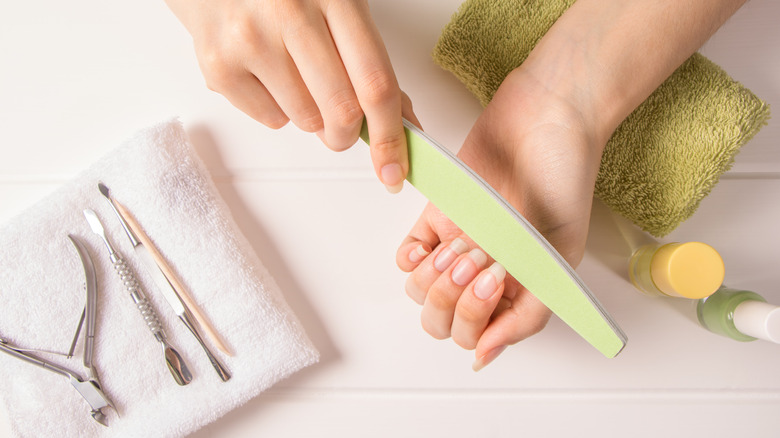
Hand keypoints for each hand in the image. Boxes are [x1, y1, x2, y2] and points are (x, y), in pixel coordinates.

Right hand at [165, 0, 410, 191]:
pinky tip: (267, 74)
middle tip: (342, 128)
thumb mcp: (339, 6)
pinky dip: (278, 110)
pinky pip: (270, 120)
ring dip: (311, 116)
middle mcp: (291, 14)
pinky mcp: (219, 64)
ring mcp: (251, 39)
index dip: (390, 136)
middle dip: (347, 134)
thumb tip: (402, 121)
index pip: (375, 83)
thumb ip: (370, 60)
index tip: (394, 169)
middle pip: (341, 111)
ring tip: (295, 76)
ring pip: (305, 121)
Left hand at [396, 67, 606, 369]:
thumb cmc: (562, 177)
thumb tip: (484, 355)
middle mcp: (486, 274)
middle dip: (450, 300)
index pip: (477, 336)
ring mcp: (460, 246)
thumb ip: (527, 310)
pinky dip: (410, 258)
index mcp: (517, 290)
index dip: (475, 316)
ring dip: (432, 278)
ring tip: (459, 244)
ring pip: (422, 292)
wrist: (545, 116)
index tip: (491, 277)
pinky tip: (429, 244)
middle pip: (442, 321)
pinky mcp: (438, 217)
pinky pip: (408, 256)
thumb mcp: (559, 253)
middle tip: (474, 260)